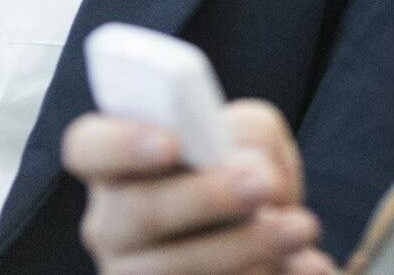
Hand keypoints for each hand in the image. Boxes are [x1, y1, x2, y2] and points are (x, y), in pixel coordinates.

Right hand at [65, 99, 334, 274]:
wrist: (263, 240)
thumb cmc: (244, 171)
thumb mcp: (249, 136)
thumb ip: (247, 131)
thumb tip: (252, 168)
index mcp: (118, 163)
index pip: (88, 146)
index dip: (122, 142)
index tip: (173, 142)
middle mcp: (112, 223)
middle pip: (135, 212)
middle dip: (204, 197)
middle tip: (263, 184)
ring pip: (167, 269)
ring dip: (243, 247)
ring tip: (301, 228)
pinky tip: (304, 267)